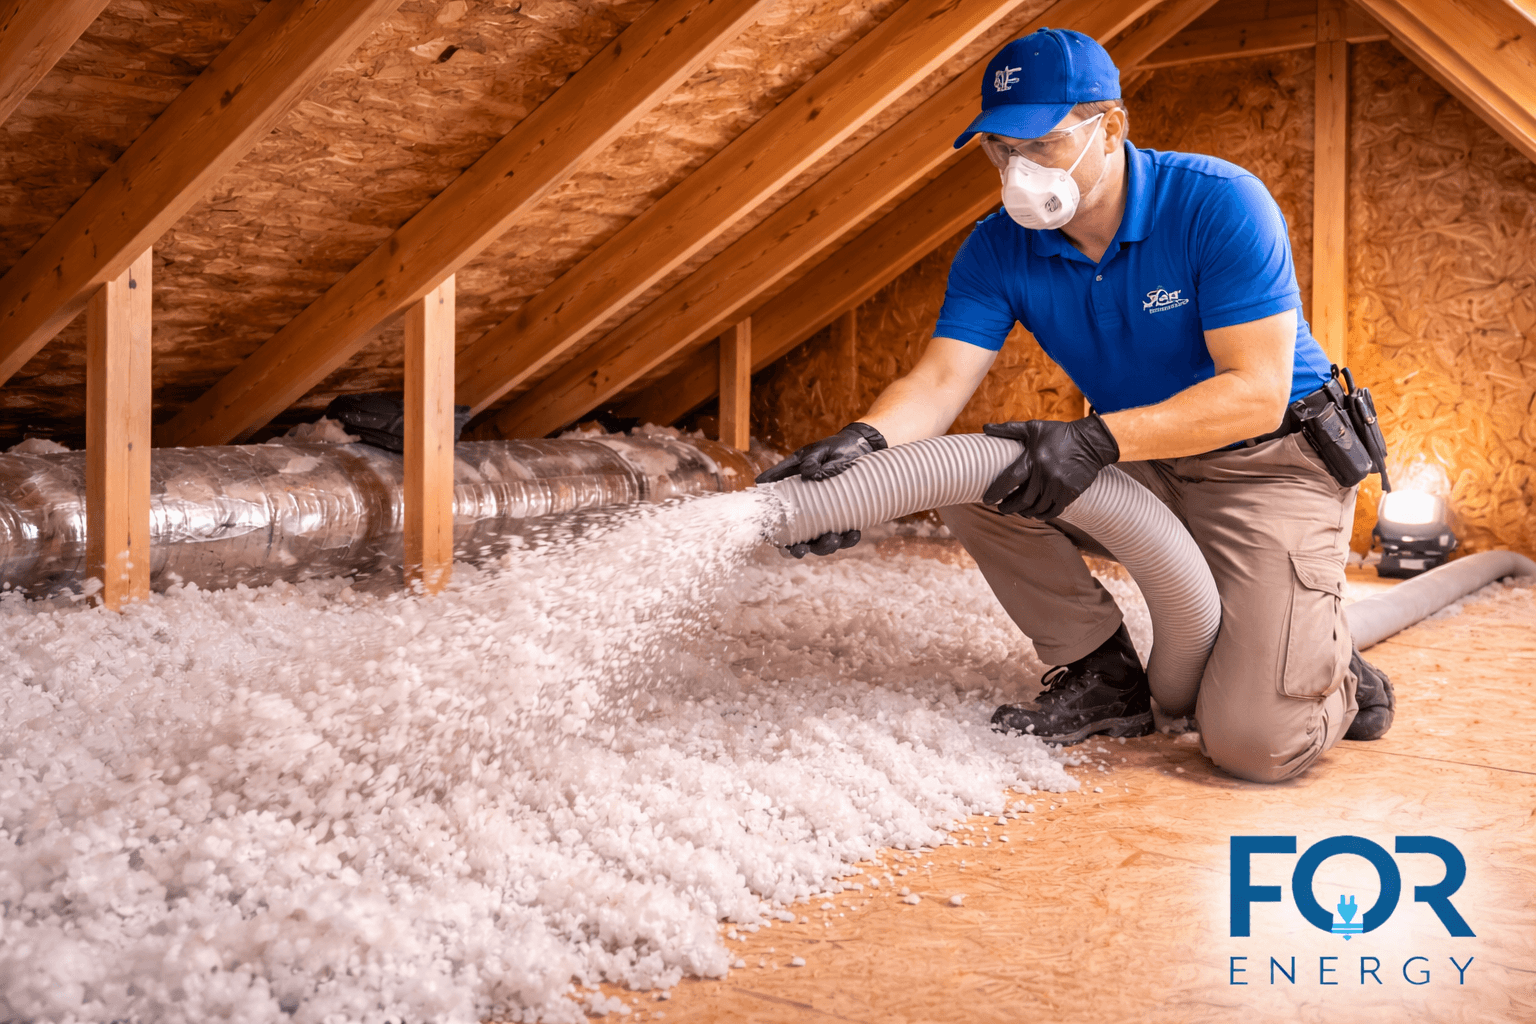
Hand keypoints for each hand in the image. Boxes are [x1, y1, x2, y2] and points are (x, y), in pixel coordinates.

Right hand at [757, 422, 886, 556]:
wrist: (862, 447)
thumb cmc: (834, 448)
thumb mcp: (820, 450)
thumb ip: (812, 459)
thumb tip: (807, 471)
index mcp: (790, 492)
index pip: (774, 517)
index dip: (772, 534)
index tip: (777, 541)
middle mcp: (805, 508)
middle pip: (795, 538)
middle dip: (799, 549)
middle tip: (803, 548)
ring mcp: (824, 516)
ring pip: (819, 542)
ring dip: (825, 546)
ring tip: (836, 538)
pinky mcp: (842, 518)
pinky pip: (843, 536)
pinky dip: (848, 539)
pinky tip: (854, 532)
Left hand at [981, 415, 1119, 518]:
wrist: (1091, 442)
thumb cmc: (1059, 434)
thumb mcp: (1034, 428)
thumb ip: (1009, 429)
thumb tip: (984, 428)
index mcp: (1033, 458)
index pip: (1009, 479)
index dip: (997, 492)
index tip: (987, 500)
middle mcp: (1045, 474)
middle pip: (1022, 499)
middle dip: (1009, 507)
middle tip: (1001, 509)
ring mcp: (1058, 485)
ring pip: (1037, 507)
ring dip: (1025, 512)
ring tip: (1018, 511)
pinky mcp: (1070, 493)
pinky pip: (1053, 511)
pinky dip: (1043, 515)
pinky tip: (1035, 514)